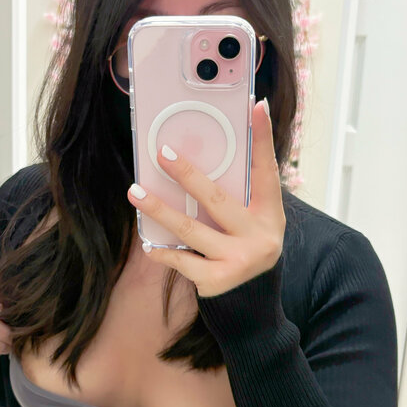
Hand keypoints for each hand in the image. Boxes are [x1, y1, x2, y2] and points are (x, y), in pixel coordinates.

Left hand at [126, 99, 284, 297]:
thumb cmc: (245, 245)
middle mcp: (259, 236)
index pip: (266, 170)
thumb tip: (205, 153)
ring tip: (136, 192)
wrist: (253, 299)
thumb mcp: (252, 218)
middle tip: (163, 154)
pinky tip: (149, 244)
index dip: (262, 138)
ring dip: (159, 210)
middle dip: (188, 176)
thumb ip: (236, 192)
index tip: (255, 106)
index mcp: (269, 213)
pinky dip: (163, 252)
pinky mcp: (217, 280)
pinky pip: (182, 260)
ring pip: (191, 230)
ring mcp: (239, 260)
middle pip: (217, 200)